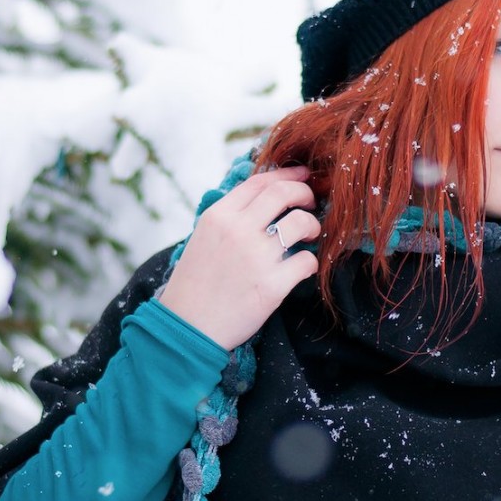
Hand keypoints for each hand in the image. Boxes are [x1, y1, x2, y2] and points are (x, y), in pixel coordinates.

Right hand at [159, 166, 319, 349]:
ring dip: (312, 226)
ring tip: (310, 235)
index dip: (287, 174)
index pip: (260, 181)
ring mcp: (256, 257)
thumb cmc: (196, 283)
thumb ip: (231, 217)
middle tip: (311, 202)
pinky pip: (307, 261)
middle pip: (285, 193)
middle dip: (305, 193)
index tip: (302, 176)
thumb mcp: (204, 237)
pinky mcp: (272, 285)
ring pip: (302, 223)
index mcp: (218, 216)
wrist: (188, 326)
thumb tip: (267, 198)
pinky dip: (310, 262)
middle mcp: (237, 230)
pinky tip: (302, 268)